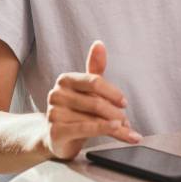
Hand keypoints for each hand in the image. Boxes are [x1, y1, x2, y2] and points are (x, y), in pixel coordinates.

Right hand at [43, 41, 140, 160]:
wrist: (55, 137)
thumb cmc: (75, 111)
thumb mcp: (86, 90)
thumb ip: (95, 69)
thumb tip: (99, 44)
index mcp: (65, 80)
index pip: (94, 81)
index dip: (113, 93)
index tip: (124, 103)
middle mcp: (56, 94)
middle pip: (96, 102)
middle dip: (116, 113)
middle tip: (127, 121)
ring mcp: (54, 113)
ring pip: (94, 118)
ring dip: (115, 126)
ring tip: (126, 131)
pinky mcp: (55, 132)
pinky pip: (85, 129)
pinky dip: (104, 130)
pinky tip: (117, 130)